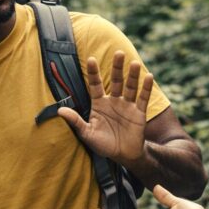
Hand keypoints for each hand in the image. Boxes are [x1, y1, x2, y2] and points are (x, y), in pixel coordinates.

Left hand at [57, 51, 152, 165]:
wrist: (122, 155)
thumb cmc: (103, 144)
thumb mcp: (87, 133)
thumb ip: (75, 121)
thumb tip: (59, 111)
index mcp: (99, 103)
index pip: (96, 84)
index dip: (93, 72)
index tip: (91, 59)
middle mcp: (114, 101)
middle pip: (116, 80)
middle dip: (117, 67)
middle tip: (118, 52)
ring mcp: (127, 106)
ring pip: (130, 87)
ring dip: (133, 75)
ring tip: (134, 63)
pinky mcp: (139, 113)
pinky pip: (142, 98)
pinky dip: (146, 88)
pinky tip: (149, 77)